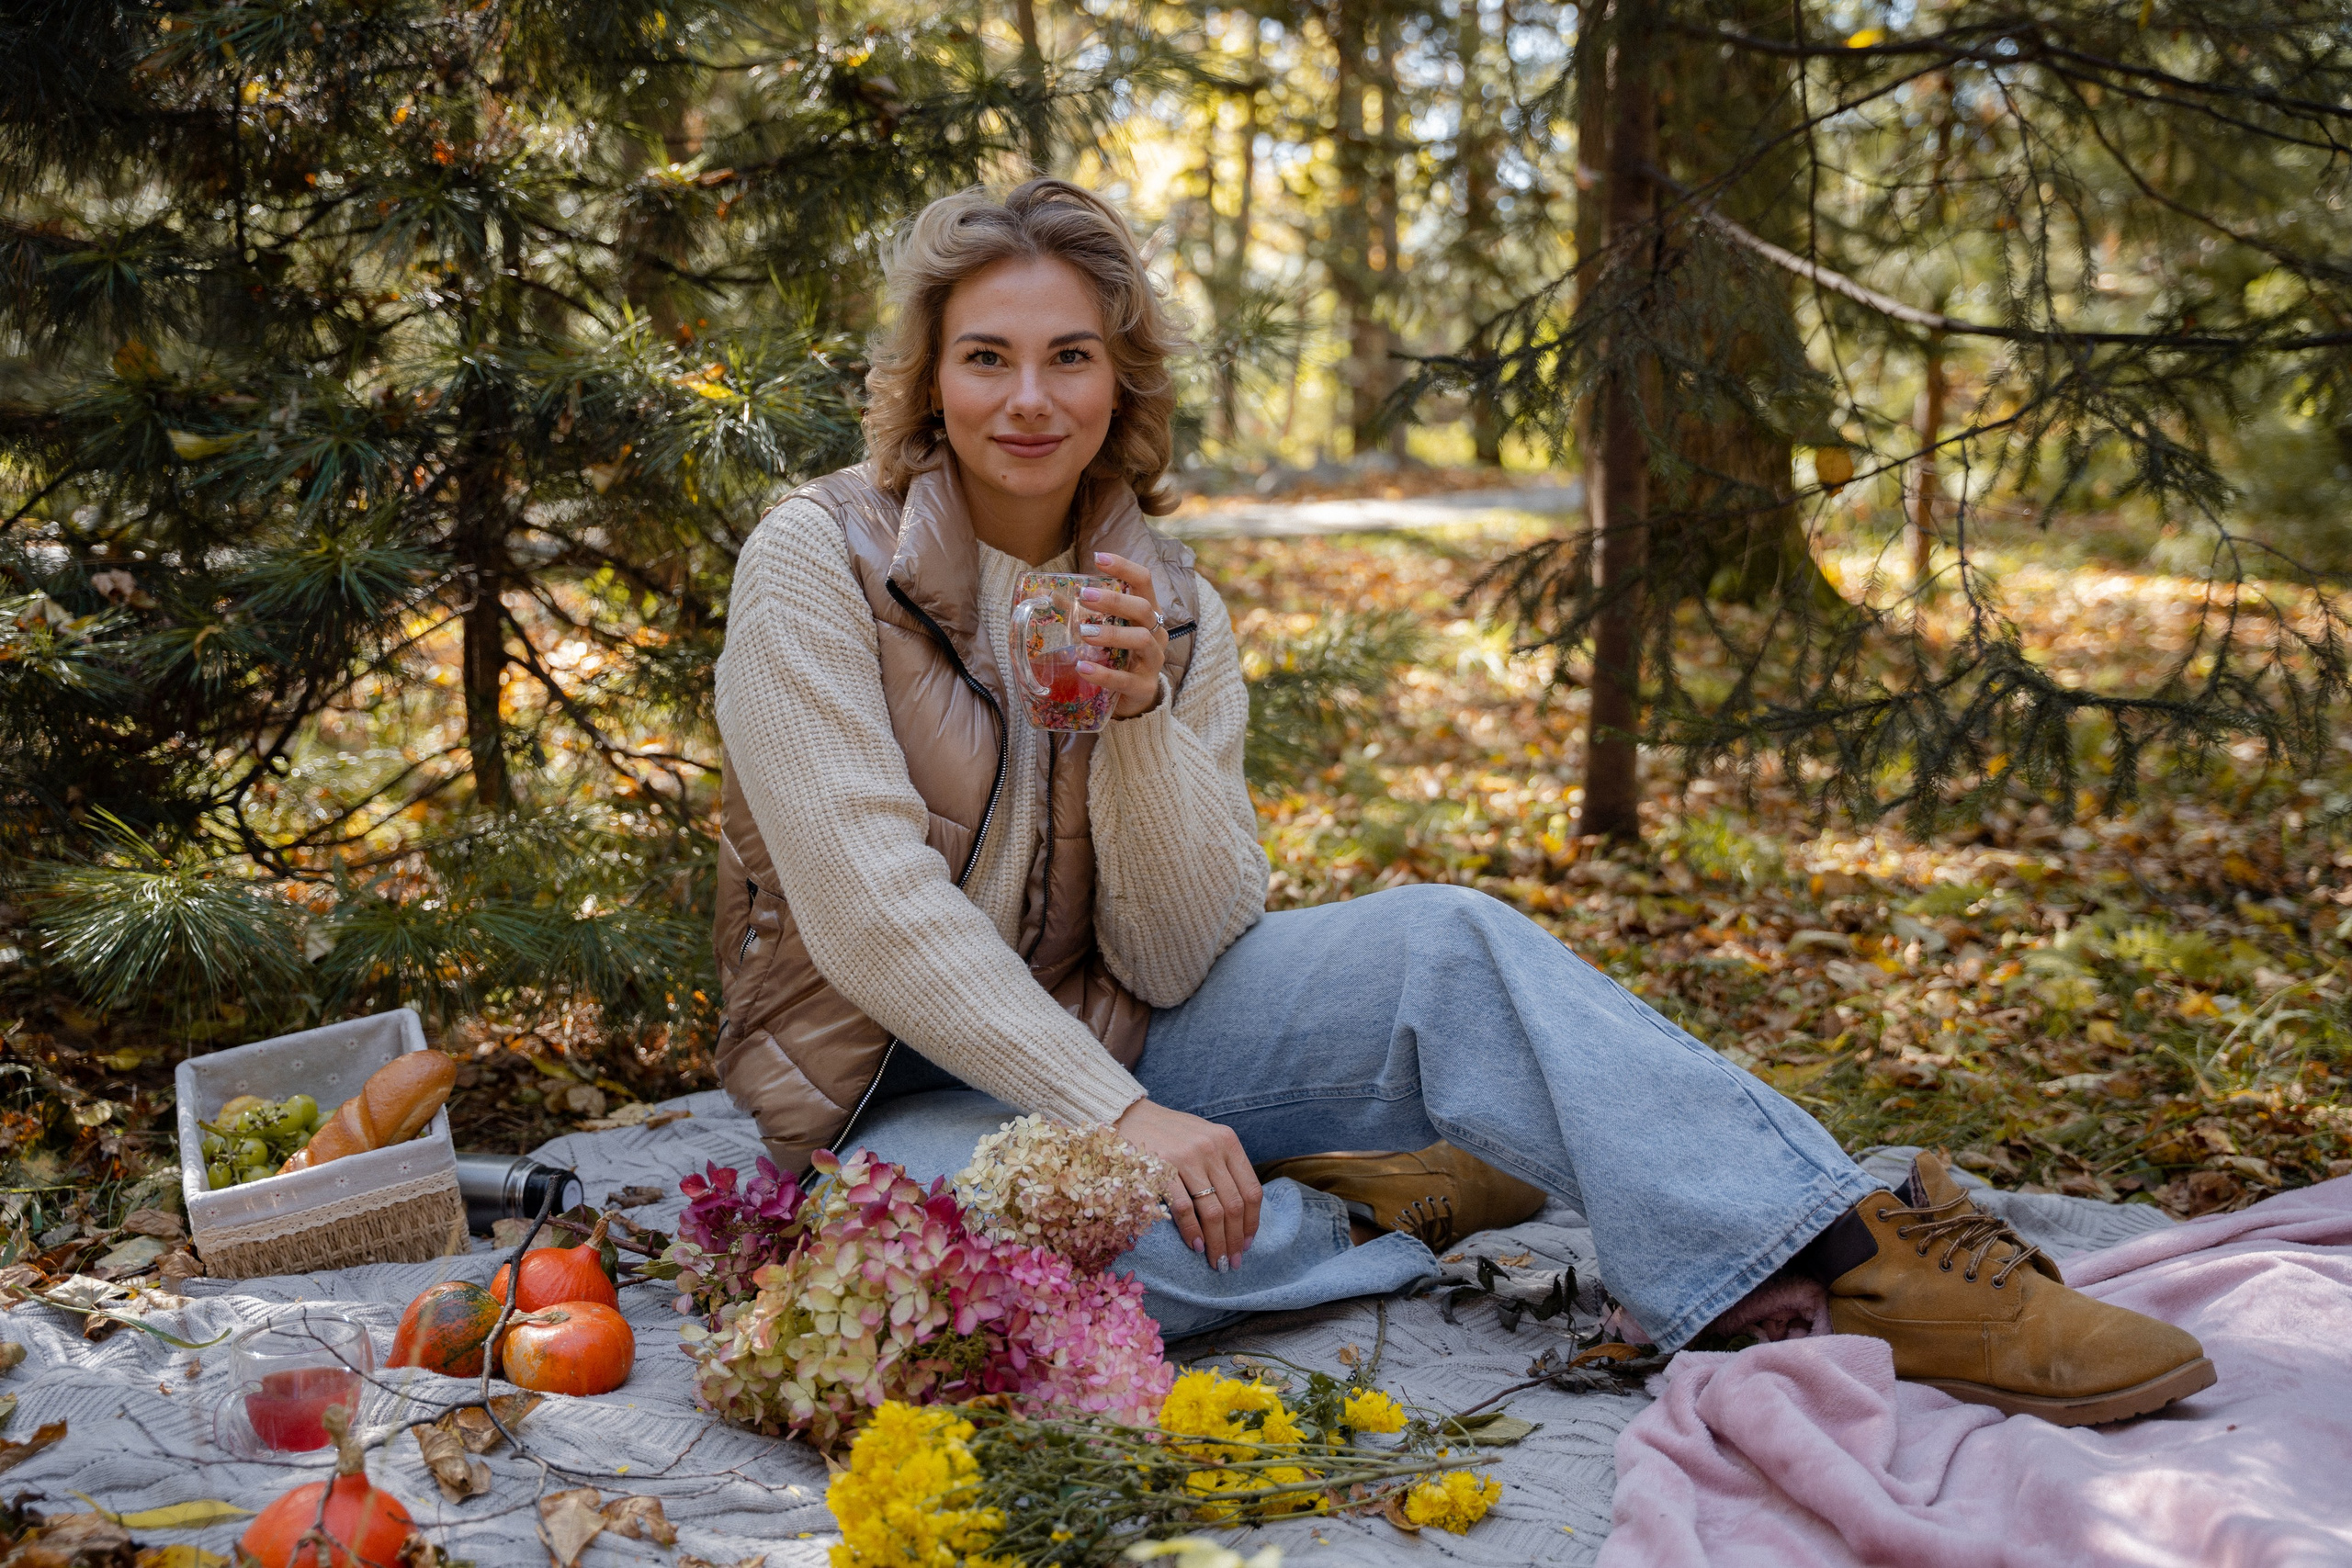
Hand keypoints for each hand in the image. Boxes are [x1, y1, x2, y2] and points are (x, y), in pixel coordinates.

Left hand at [1076, 551, 1168, 719]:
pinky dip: (1103, 673)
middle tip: (1085, 597)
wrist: (1134, 700)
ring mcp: (1153, 661)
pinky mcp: (1144, 687)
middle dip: (1115, 600)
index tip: (1099, 558)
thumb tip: (1047, 595)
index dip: (1124, 567)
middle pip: (1143, 608)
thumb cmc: (1119, 657)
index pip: (1143, 582)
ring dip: (1112, 633)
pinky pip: (1125, 679)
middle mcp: (1156, 633)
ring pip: (1141, 639)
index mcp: (1147, 614)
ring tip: (1084, 634)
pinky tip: (1083, 668)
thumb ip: (1082, 613)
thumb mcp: (1107, 630)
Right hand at [1114, 1098, 1261, 1271]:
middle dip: (1235, 1240)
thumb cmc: (1170, 1132)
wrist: (1130, 1114)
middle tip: (1232, 1263)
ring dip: (1217, 1242)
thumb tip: (1241, 1211)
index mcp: (1227, 1141)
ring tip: (1216, 1261)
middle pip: (1234, 1205)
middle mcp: (1212, 1148)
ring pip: (1213, 1211)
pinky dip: (1192, 1231)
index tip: (1247, 1244)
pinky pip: (1184, 1209)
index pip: (1251, 1190)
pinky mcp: (1162, 1168)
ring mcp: (1187, 1158)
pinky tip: (1196, 1246)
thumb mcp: (1205, 1138)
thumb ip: (1224, 1166)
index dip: (1252, 1223)